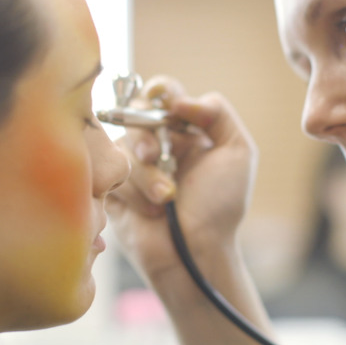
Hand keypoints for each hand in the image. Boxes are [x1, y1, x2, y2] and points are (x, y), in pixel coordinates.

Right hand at [106, 75, 257, 284]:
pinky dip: (132, 193)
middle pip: (134, 113)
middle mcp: (156, 143)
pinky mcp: (112, 190)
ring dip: (145, 175)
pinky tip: (148, 212)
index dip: (159, 91)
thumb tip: (178, 101)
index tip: (164, 102)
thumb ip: (218, 113)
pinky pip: (107, 174)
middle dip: (145, 134)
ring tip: (164, 200)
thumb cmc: (220, 207)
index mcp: (183, 131)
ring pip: (121, 146)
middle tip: (155, 155)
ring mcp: (132, 167)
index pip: (163, 94)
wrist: (197, 253)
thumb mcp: (237, 152)